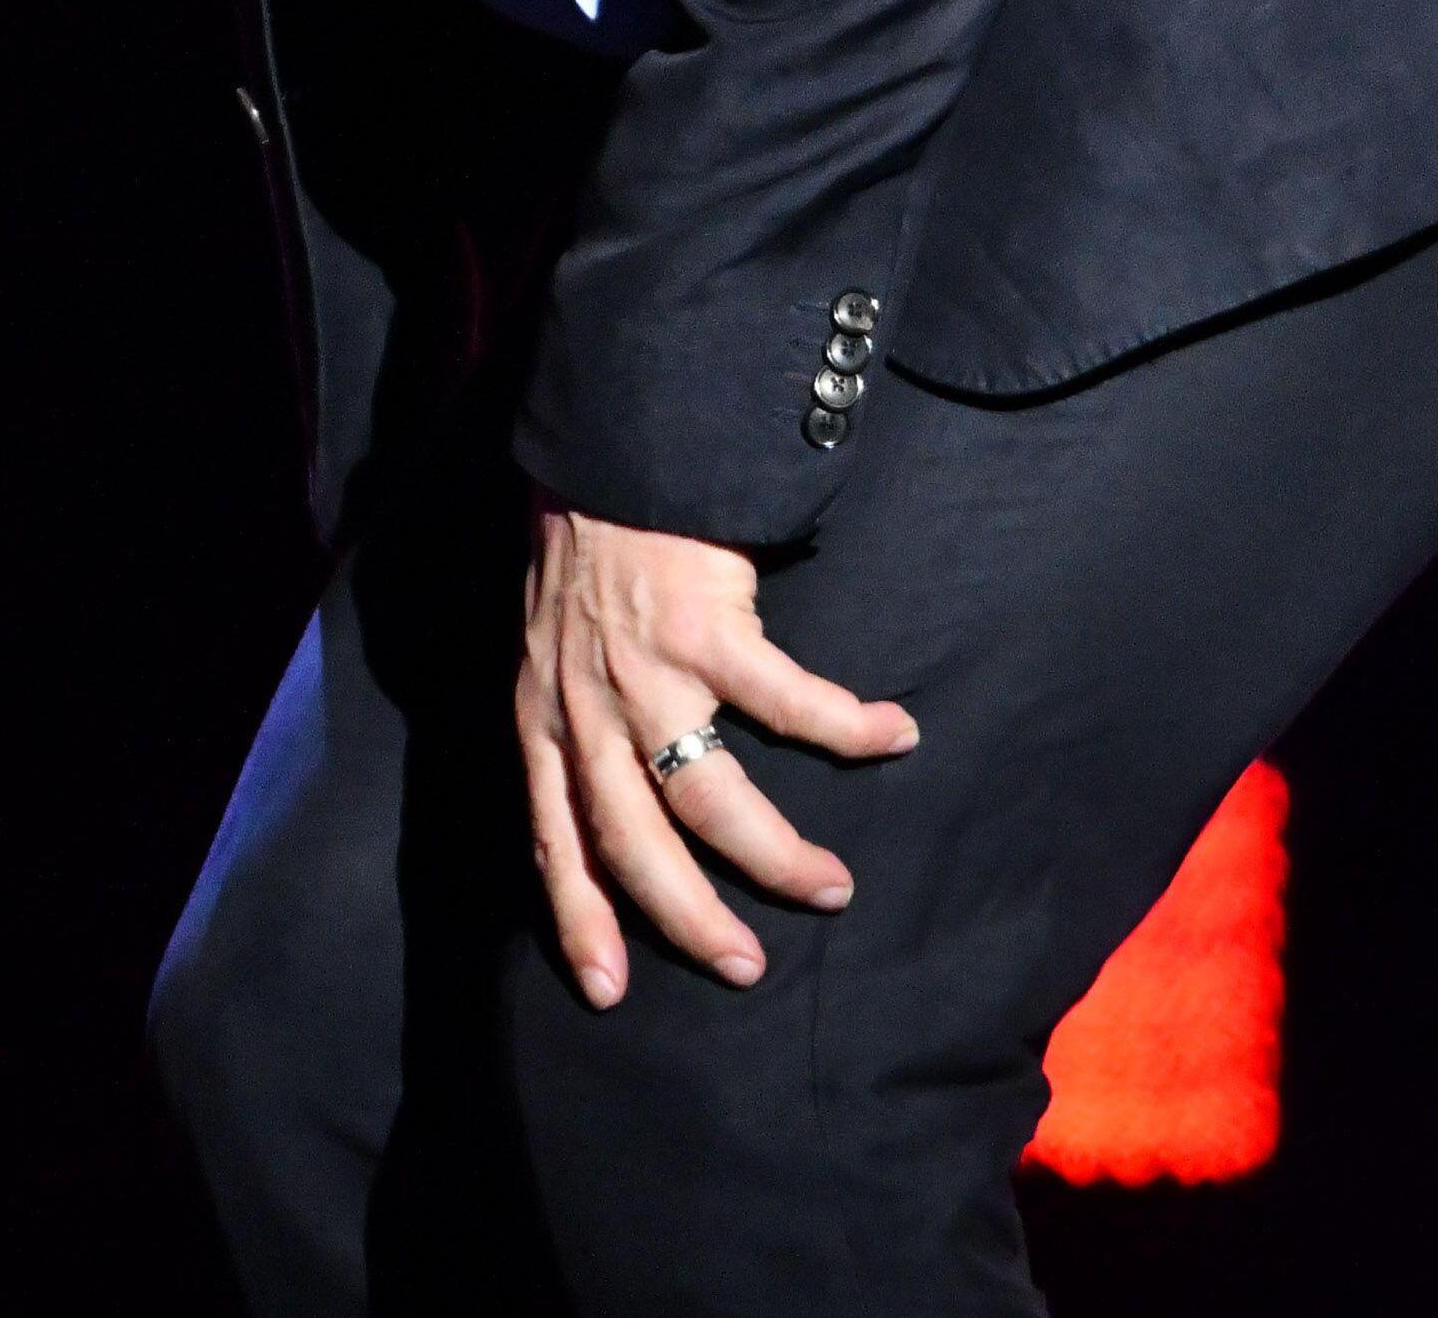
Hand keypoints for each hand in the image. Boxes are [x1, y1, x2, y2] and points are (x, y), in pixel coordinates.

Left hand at [517, 501, 918, 1008]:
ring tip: (830, 886)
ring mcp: (647, 669)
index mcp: (545, 715)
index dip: (579, 917)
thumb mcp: (548, 643)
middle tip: (747, 968)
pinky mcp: (708, 624)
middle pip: (637, 844)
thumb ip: (572, 713)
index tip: (609, 992)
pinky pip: (788, 701)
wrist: (611, 444)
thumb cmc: (585, 544)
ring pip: (711, 798)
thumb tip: (615, 787)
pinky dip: (845, 727)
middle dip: (692, 918)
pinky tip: (893, 735)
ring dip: (774, 855)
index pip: (554, 839)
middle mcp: (587, 705)